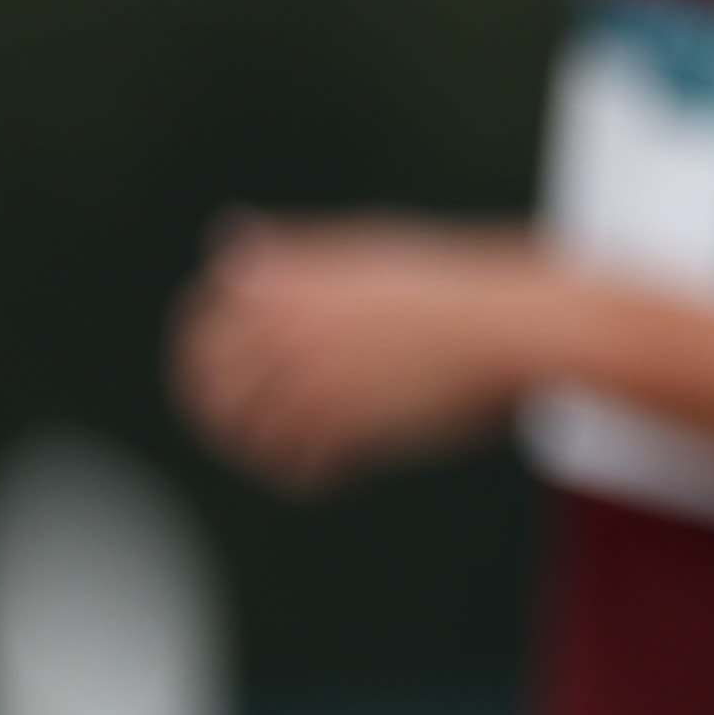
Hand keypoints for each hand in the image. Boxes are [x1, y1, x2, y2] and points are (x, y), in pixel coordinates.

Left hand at [173, 217, 580, 488]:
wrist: (513, 325)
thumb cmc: (452, 286)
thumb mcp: (365, 248)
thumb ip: (289, 254)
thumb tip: (227, 237)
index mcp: (284, 280)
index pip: (200, 322)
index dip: (201, 356)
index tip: (223, 380)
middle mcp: (283, 326)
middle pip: (208, 386)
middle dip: (221, 416)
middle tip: (253, 434)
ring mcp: (307, 376)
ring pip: (247, 435)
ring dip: (269, 452)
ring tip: (305, 456)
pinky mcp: (340, 424)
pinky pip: (296, 467)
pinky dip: (313, 477)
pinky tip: (344, 472)